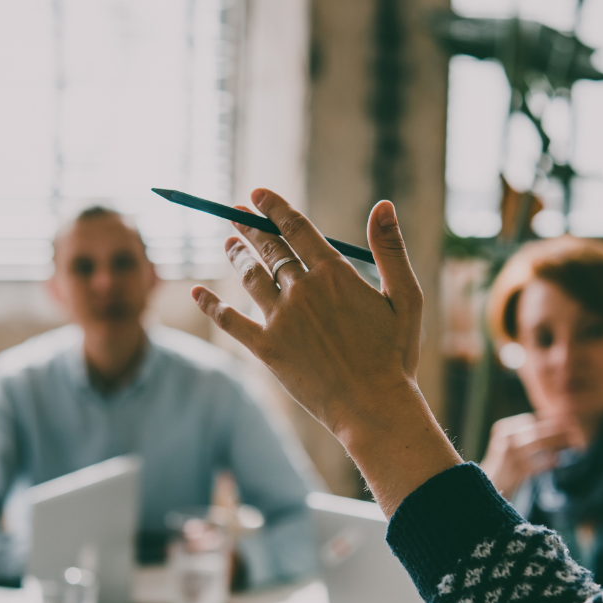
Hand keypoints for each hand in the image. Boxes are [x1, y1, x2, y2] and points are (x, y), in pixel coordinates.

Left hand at [192, 190, 461, 515]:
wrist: (372, 407)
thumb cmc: (395, 356)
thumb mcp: (406, 298)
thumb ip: (390, 250)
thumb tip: (384, 204)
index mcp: (334, 273)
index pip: (296, 227)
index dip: (273, 207)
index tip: (257, 194)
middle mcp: (302, 290)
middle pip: (269, 249)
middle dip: (250, 228)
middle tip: (235, 214)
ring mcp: (281, 320)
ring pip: (249, 277)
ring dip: (236, 256)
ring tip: (227, 244)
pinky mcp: (267, 349)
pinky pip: (231, 321)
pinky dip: (211, 305)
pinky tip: (196, 292)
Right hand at [482, 413, 584, 497]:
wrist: (490, 486)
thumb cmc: (505, 464)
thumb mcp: (510, 444)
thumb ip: (526, 433)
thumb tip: (556, 422)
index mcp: (503, 428)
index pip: (530, 419)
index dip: (550, 419)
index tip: (567, 419)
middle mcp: (505, 440)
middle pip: (536, 431)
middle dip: (557, 429)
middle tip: (575, 428)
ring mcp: (509, 456)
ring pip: (539, 445)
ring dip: (558, 442)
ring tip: (573, 442)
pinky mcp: (515, 472)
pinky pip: (538, 464)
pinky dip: (550, 462)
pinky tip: (559, 461)